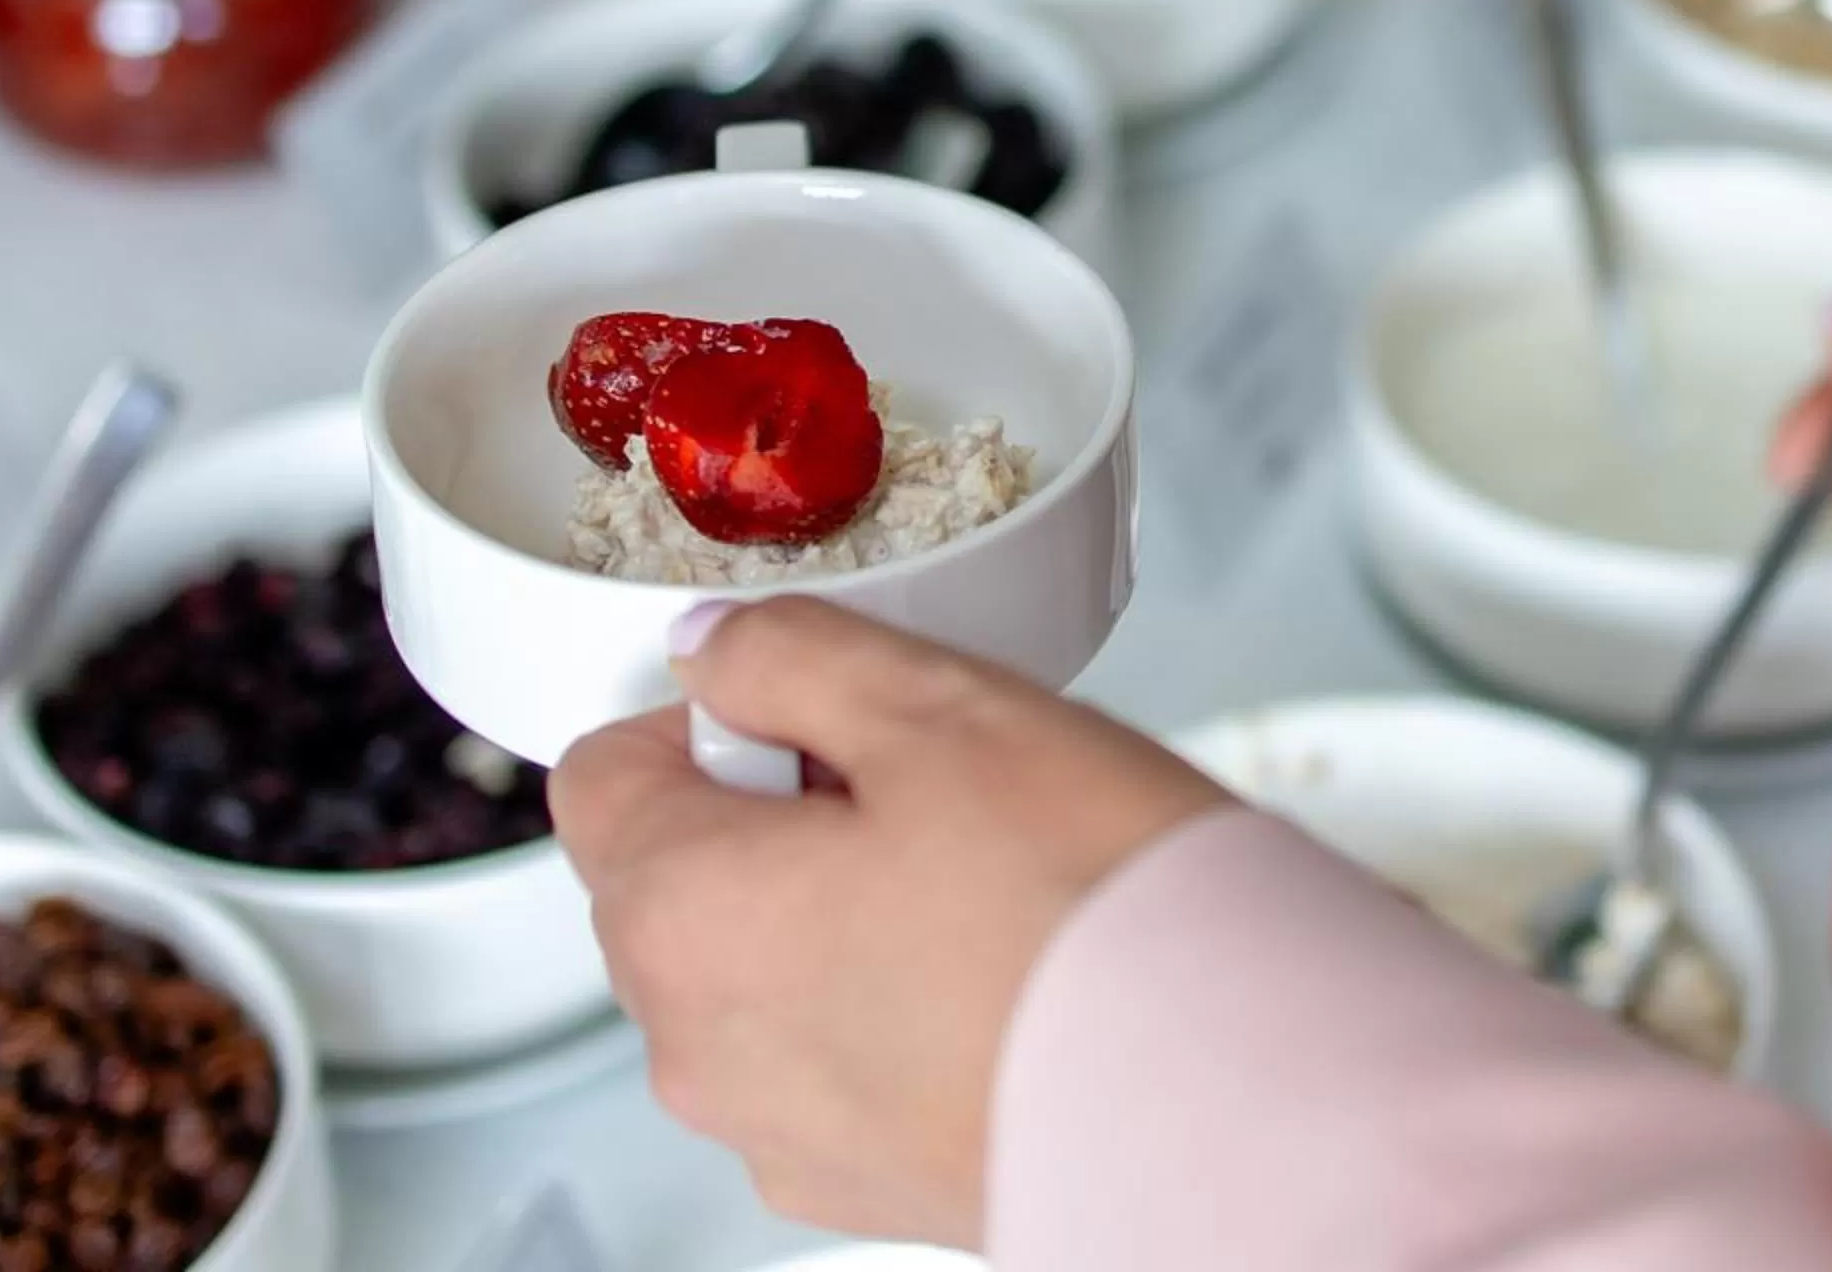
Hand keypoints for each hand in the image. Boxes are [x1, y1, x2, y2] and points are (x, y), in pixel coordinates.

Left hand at [548, 597, 1228, 1246]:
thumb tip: (722, 649)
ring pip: (763, 973)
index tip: (819, 711)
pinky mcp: (864, 1183)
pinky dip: (896, 1007)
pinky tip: (1008, 971)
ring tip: (991, 884)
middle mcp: (697, 1046)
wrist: (1229, 1099)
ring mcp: (777, 1132)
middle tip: (931, 789)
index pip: (602, 772)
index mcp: (679, 913)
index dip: (715, 715)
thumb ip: (792, 657)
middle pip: (679, 879)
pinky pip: (839, 1060)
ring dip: (839, 914)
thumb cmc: (1089, 914)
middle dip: (779, 815)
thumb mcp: (940, 709)